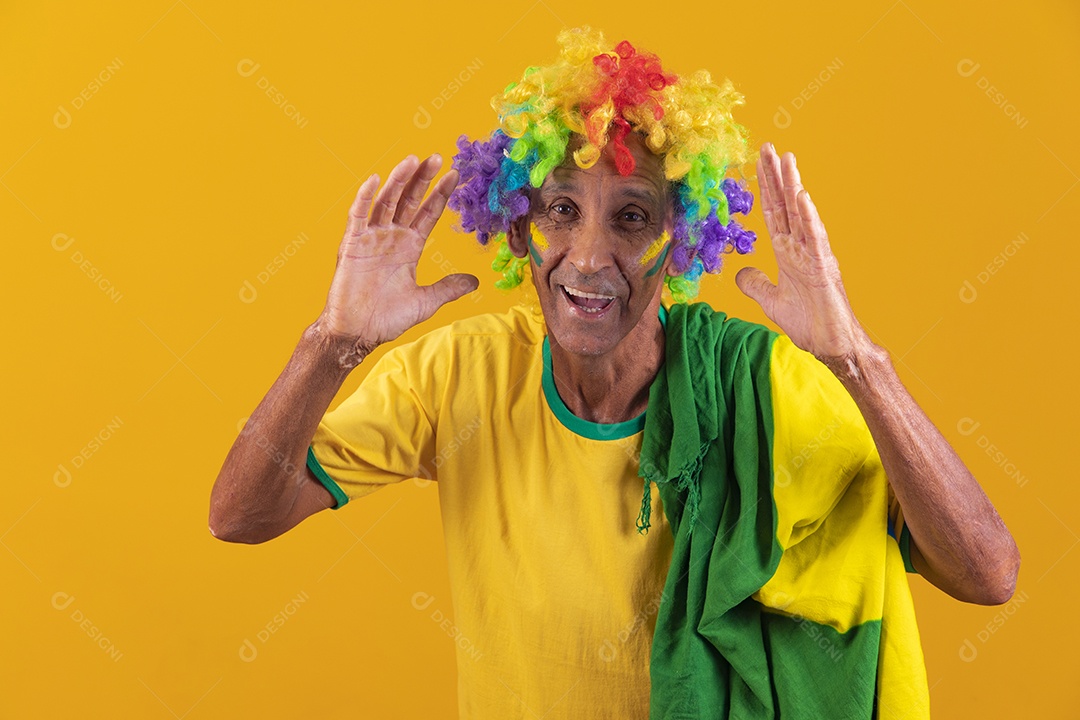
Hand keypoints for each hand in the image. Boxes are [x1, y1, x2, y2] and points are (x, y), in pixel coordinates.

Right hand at [316, 154, 477, 353]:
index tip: (455, 175)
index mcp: (409, 247)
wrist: (358, 332)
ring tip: (413, 160)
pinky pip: (358, 216)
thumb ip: (449, 287)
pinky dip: (365, 197)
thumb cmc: (387, 318)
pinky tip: (375, 179)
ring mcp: (371, 238)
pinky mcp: (352, 244)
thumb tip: (475, 280)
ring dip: (399, 180)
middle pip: (409, 200)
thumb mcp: (426, 301)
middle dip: (423, 179)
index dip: (441, 195)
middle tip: (437, 157)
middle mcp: (391, 237)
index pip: (428, 213)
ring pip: (386, 202)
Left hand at [735, 143, 869, 363]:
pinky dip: (808, 216)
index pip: (773, 212)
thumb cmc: (808, 323)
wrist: (830, 345)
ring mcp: (814, 254)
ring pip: (801, 214)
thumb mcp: (770, 300)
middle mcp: (801, 247)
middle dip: (776, 176)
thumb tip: (741, 272)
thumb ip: (755, 284)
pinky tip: (802, 196)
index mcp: (787, 251)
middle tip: (767, 146)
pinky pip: (815, 238)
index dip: (764, 188)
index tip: (757, 162)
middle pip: (786, 205)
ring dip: (793, 186)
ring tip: (786, 159)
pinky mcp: (824, 267)